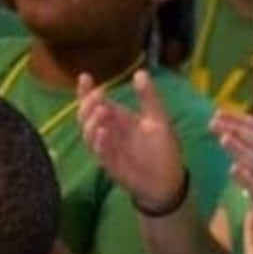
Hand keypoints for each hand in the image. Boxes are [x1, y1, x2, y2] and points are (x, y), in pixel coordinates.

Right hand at [75, 70, 191, 213]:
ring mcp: (106, 148)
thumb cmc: (163, 149)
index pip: (96, 102)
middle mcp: (108, 131)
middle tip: (99, 95)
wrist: (168, 180)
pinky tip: (103, 133)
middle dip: (88, 104)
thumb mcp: (159, 119)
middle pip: (86, 115)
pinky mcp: (110, 164)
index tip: (84, 77)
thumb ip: (148, 97)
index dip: (86, 91)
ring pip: (88, 133)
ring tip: (102, 111)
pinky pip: (99, 152)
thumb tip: (139, 72)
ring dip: (91, 122)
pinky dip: (98, 142)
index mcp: (117, 118)